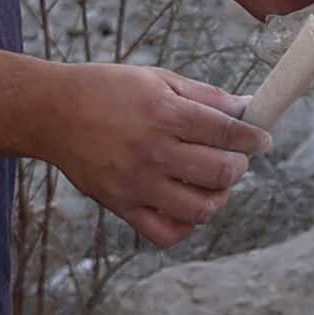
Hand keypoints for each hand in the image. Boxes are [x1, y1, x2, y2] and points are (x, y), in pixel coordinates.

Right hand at [26, 61, 266, 248]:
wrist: (52, 112)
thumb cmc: (108, 90)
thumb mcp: (158, 80)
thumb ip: (206, 96)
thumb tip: (249, 109)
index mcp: (164, 113)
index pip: (229, 132)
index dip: (254, 137)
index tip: (261, 139)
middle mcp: (153, 151)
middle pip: (222, 172)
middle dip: (239, 165)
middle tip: (234, 157)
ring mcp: (137, 183)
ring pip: (201, 208)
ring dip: (218, 196)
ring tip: (211, 182)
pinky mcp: (121, 206)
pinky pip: (167, 234)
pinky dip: (186, 225)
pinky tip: (186, 204)